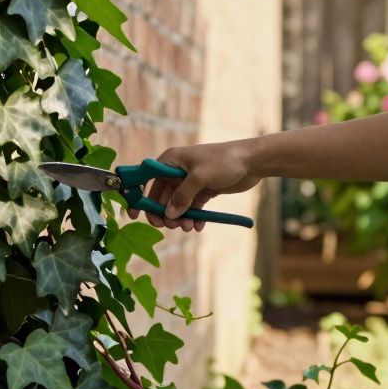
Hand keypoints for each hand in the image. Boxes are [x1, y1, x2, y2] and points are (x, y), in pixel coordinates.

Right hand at [126, 139, 261, 231]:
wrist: (252, 161)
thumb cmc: (225, 161)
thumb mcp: (200, 178)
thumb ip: (183, 197)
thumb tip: (170, 215)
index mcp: (171, 161)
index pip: (146, 178)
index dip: (138, 195)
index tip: (135, 215)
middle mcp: (177, 171)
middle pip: (161, 197)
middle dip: (163, 213)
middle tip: (170, 226)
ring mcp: (190, 182)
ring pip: (177, 205)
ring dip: (180, 218)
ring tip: (189, 227)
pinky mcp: (203, 190)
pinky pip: (192, 208)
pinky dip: (193, 218)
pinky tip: (198, 226)